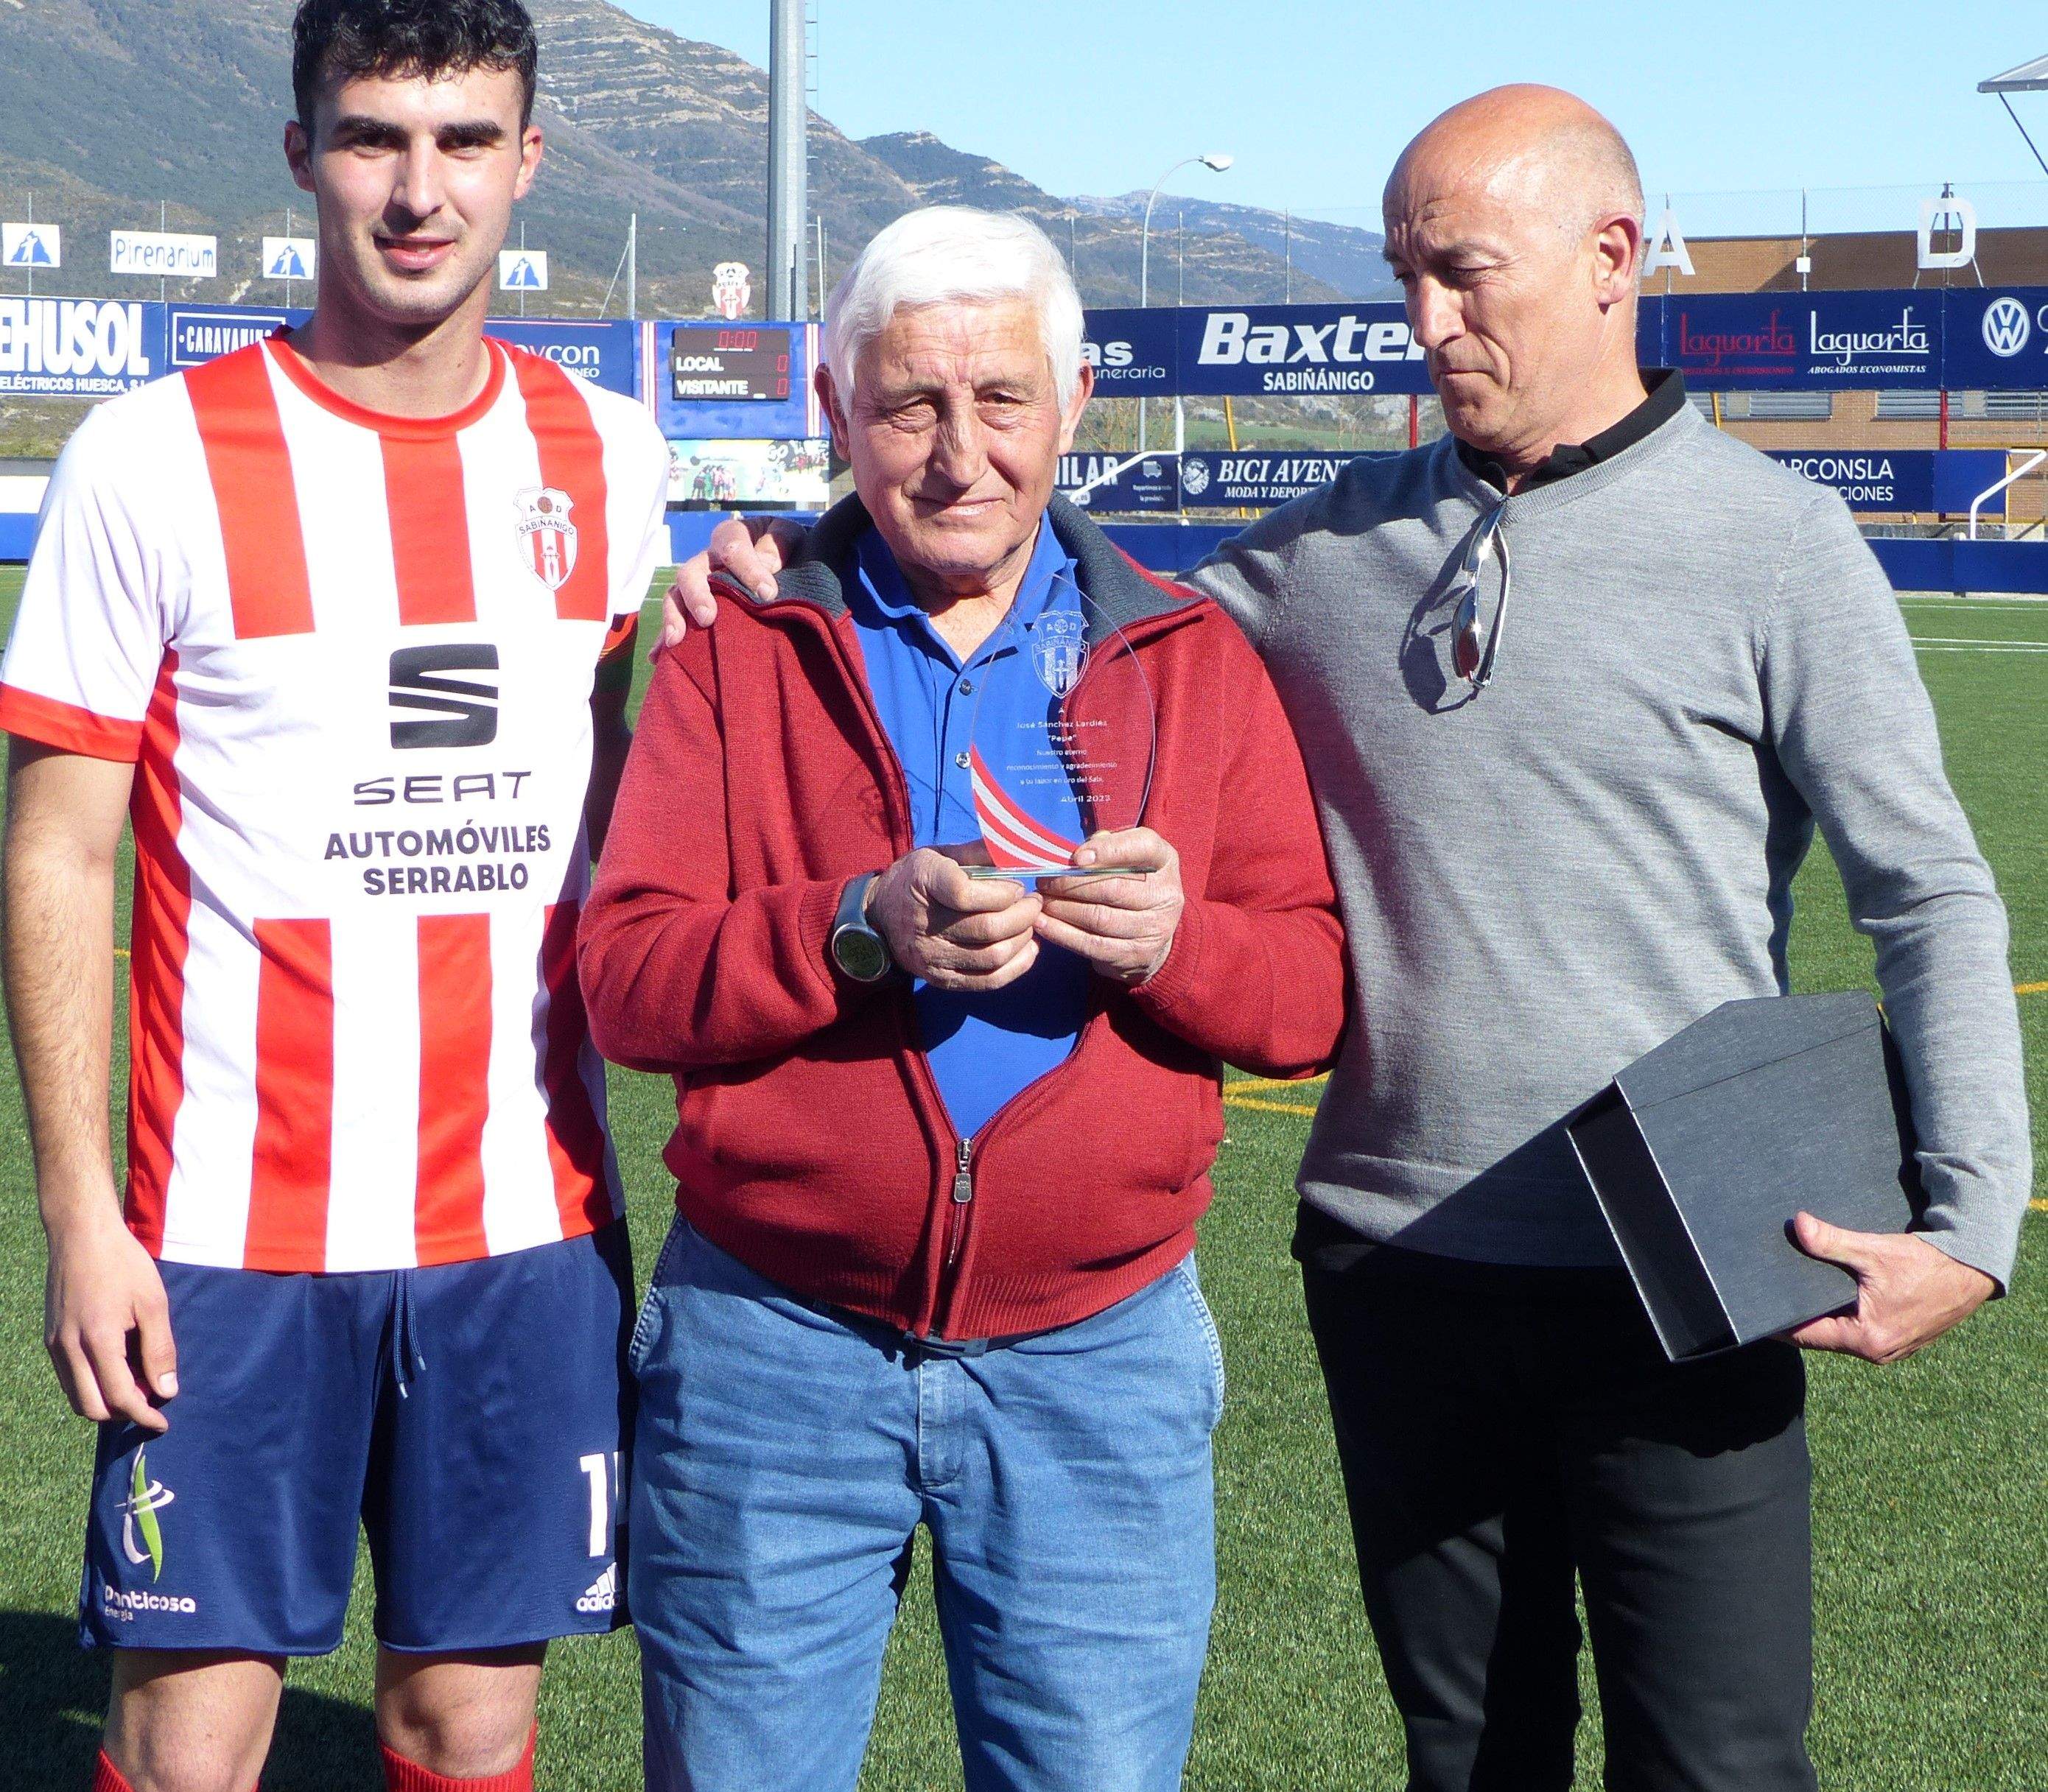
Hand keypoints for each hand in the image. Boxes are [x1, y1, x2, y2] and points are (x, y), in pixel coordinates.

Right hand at [45, 1204, 177, 1430]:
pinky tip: (116, 1368)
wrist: (81, 1234)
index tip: (164, 1422)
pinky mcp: (50, 1338)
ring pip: (77, 1396)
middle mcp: (68, 1350)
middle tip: (152, 1401)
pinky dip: (91, 1385)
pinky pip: (69, 1378)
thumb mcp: (153, 1303)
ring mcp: (54, 1345)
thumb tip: (166, 1391)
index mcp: (97, 1341)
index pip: (120, 1398)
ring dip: (105, 1401)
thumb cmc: (123, 1264)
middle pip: (92, 1408)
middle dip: (123, 1413)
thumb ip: (159, 1350)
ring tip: (138, 1384)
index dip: (144, 1415)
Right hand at [658, 514, 803, 650]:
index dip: (749, 570)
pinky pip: (676, 619)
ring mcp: (698, 583)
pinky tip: (659, 657)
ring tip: (675, 640)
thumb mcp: (788, 536)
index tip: (768, 594)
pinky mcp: (694, 606)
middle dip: (697, 595)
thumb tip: (767, 564)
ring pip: (676, 596)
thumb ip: (779, 543)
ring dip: (673, 617)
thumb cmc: (784, 547)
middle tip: (708, 617)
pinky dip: (664, 637)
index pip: (733, 548)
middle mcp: (708, 560)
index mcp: (731, 537)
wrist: (784, 559)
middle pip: (691, 572)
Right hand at [869, 844, 1042, 991]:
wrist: (880, 915)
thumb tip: (1018, 854)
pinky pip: (987, 981)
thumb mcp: (941, 855)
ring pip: (993, 956)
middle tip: (1034, 903)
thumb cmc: (918, 879)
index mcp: (923, 882)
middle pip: (987, 928)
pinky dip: (1017, 966)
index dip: (1002, 892)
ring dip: (1022, 939)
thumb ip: (979, 852)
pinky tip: (1028, 949)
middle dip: (1023, 915)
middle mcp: (924, 924)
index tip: (1016, 887)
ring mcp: (931, 956)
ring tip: (1031, 923)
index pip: (966, 893)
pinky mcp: (940, 979)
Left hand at [1033, 829, 1183, 984]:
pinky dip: (1062, 934)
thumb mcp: (1127, 857)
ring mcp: (1155, 929)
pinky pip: (1092, 944)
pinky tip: (1043, 924)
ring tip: (1041, 901)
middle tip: (1044, 881)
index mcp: (1165, 861)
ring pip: (1099, 918)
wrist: (1149, 934)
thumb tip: (1078, 855)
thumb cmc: (1129, 884)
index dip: (1109, 850)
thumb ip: (1107, 846)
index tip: (1076, 857)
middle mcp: (1166, 895)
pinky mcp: (1135, 955)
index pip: (1144, 847)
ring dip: (1062, 909)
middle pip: (1114, 887)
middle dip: (1070, 884)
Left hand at [1782, 1213, 1995, 1362]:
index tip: (1755, 1312)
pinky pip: (1862, 1331)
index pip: (1808, 1337)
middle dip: (1800, 1318)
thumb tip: (1798, 1226)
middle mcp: (1880, 1352)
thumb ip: (1833, 1241)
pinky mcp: (1902, 1338)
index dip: (1780, 1323)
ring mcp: (1893, 1348)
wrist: (1972, 1269)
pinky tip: (1832, 1298)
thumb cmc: (1925, 1264)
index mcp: (1868, 1339)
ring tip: (1796, 1296)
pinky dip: (1845, 1317)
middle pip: (1823, 1337)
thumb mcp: (1875, 1251)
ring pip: (1843, 1335)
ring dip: (1824, 1318)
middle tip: (1769, 1298)